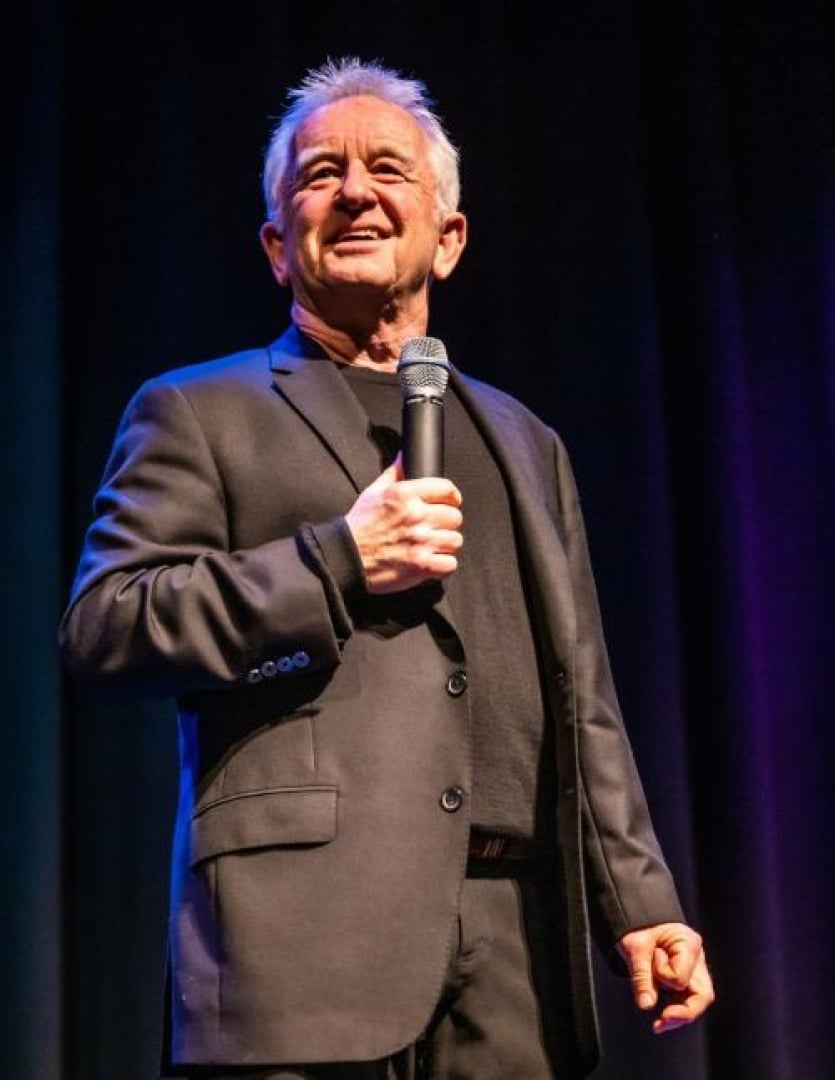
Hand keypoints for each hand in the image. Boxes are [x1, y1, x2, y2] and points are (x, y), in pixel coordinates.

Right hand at [345, 456, 463, 593]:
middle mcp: (416, 516)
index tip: (450, 502)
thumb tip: (404, 456)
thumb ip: (394, 472)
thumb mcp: (373, 491)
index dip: (452, 496)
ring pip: (455, 540)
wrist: (346, 556)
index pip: (447, 489)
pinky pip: (450, 564)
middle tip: (437, 527)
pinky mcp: (421, 565)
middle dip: (447, 522)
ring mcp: (421, 542)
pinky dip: (443, 565)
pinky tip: (433, 561)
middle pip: (455, 516)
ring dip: (446, 544)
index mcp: (405, 495)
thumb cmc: (359, 526)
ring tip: (434, 545)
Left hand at [616, 922, 714, 1033]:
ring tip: (659, 1025)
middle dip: (683, 1013)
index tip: (651, 958)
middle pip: (702, 995)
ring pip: (696, 1000)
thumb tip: (646, 1004)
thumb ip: (641, 976)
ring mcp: (694, 969)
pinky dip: (674, 1008)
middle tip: (661, 1023)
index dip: (663, 976)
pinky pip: (685, 999)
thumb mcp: (635, 947)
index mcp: (689, 944)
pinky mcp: (686, 978)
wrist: (637, 918)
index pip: (682, 977)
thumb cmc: (639, 926)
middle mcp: (697, 959)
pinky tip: (662, 1019)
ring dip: (678, 1013)